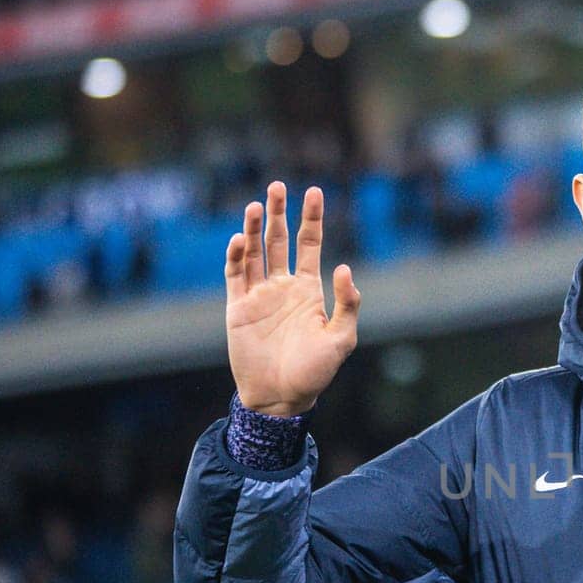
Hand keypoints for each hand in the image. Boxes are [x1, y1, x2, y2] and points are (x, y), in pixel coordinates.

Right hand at [225, 181, 359, 416]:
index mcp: (308, 290)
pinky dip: (236, 256)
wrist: (281, 397)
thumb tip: (345, 269)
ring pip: (254, 252)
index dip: (311, 219)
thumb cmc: (315, 372)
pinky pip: (235, 275)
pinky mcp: (237, 307)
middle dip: (279, 213)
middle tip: (277, 185)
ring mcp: (259, 295)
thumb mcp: (341, 338)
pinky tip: (241, 239)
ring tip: (257, 204)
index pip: (309, 245)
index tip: (315, 191)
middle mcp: (282, 287)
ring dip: (255, 227)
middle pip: (279, 240)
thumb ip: (347, 304)